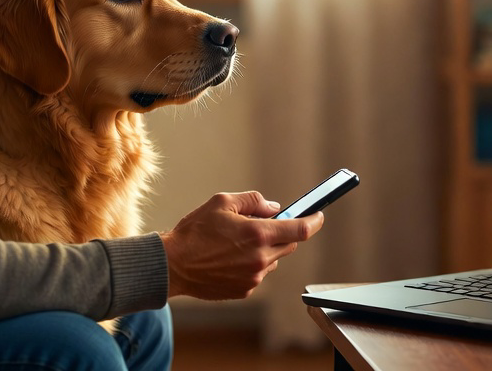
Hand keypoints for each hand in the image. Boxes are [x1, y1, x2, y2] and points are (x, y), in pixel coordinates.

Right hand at [160, 191, 323, 300]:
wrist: (173, 265)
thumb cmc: (195, 232)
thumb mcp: (222, 202)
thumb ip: (253, 201)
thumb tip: (273, 208)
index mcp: (258, 234)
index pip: (300, 229)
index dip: (314, 221)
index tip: (318, 216)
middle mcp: (260, 258)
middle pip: (289, 245)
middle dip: (282, 233)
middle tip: (261, 225)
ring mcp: (253, 277)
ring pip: (273, 260)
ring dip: (265, 250)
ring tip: (237, 244)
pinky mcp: (245, 290)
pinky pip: (258, 274)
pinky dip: (251, 265)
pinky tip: (229, 259)